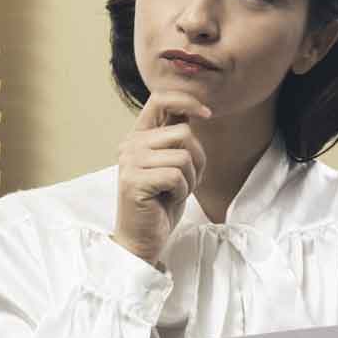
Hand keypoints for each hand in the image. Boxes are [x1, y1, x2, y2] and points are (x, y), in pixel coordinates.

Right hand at [112, 91, 211, 264]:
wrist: (143, 238)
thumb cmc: (161, 203)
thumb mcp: (173, 164)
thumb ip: (177, 138)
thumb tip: (198, 110)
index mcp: (139, 136)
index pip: (161, 99)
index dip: (187, 100)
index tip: (207, 114)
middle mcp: (130, 144)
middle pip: (183, 133)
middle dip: (197, 159)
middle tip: (186, 181)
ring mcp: (130, 162)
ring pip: (183, 156)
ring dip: (190, 179)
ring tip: (174, 192)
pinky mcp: (134, 180)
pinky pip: (176, 176)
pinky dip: (181, 191)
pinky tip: (167, 200)